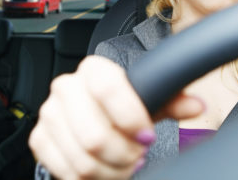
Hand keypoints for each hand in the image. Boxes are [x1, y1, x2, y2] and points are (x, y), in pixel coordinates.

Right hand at [29, 56, 203, 179]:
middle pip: (94, 134)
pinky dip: (91, 178)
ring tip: (126, 165)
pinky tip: (105, 169)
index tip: (147, 136)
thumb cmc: (120, 104)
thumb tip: (197, 105)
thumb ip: (170, 100)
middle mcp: (66, 87)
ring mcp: (49, 113)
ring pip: (82, 159)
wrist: (89, 111)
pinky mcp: (40, 138)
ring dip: (111, 170)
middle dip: (124, 154)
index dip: (131, 116)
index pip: (108, 88)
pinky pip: (65, 171)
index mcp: (92, 69)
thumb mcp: (145, 99)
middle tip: (139, 155)